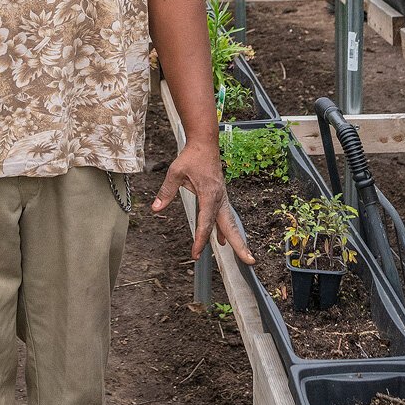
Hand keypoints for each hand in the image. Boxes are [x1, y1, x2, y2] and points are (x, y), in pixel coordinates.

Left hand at [151, 141, 254, 263]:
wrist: (205, 143)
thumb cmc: (191, 157)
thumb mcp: (175, 173)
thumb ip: (166, 192)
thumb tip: (156, 209)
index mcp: (209, 194)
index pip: (205, 223)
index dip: (200, 240)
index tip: (196, 254)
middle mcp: (219, 198)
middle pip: (229, 226)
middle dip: (239, 244)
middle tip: (249, 261)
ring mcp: (222, 197)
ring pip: (230, 222)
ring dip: (236, 238)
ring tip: (243, 255)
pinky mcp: (221, 196)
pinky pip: (225, 216)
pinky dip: (225, 229)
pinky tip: (221, 239)